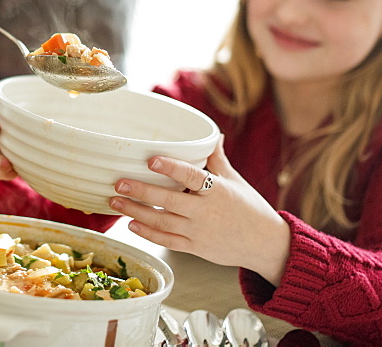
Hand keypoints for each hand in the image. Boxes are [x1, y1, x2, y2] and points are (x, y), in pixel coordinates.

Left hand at [108, 137, 290, 284]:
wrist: (266, 245)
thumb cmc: (250, 208)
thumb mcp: (235, 181)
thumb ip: (217, 160)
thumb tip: (212, 134)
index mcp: (218, 191)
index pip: (192, 176)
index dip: (171, 168)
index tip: (150, 160)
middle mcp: (207, 212)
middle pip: (169, 201)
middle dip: (141, 192)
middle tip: (118, 183)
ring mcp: (200, 232)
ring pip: (163, 222)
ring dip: (136, 212)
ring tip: (115, 202)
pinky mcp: (196, 248)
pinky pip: (168, 241)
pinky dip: (148, 234)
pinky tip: (131, 224)